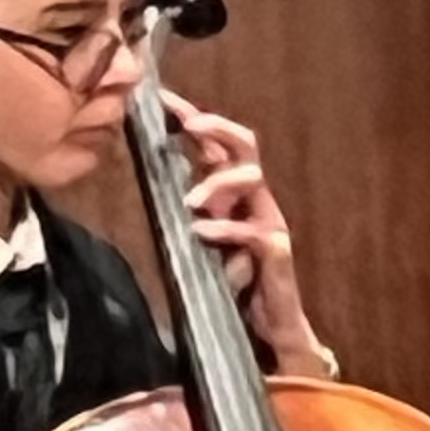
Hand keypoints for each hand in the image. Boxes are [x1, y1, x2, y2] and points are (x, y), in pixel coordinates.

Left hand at [169, 96, 332, 374]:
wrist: (269, 329)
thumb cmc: (233, 284)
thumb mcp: (202, 239)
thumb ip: (189, 211)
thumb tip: (153, 180)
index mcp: (235, 194)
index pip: (217, 144)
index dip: (194, 118)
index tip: (164, 101)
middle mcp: (255, 200)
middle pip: (245, 145)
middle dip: (217, 127)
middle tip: (189, 125)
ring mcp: (268, 223)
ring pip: (252, 179)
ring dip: (218, 181)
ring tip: (191, 201)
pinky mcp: (276, 252)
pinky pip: (253, 231)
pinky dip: (225, 229)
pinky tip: (202, 233)